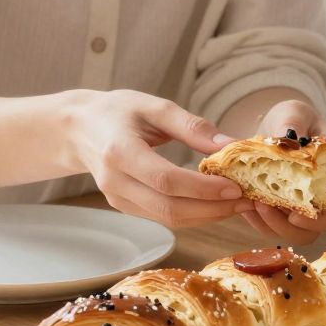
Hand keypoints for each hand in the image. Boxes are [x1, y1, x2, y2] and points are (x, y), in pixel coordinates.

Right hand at [64, 89, 243, 227]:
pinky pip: (162, 217)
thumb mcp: (154, 106)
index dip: (203, 189)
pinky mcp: (123, 206)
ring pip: (167, 219)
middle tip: (247, 199)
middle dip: (212, 209)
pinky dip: (192, 214)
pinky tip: (214, 203)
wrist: (78, 128)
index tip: (235, 186)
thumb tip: (231, 146)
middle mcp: (114, 181)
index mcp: (119, 151)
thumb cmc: (118, 111)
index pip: (165, 180)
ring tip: (238, 203)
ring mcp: (116, 198)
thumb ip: (192, 126)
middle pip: (169, 208)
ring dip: (207, 216)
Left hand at [239, 99, 325, 245]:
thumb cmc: (294, 118)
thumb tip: (286, 137)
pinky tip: (246, 205)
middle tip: (262, 205)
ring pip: (299, 233)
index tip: (293, 214)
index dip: (321, 216)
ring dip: (273, 224)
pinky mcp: (292, 210)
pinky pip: (278, 227)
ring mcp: (311, 203)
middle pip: (320, 226)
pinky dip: (261, 222)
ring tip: (251, 203)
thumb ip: (292, 121)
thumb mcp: (294, 111)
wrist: (280, 127)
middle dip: (290, 224)